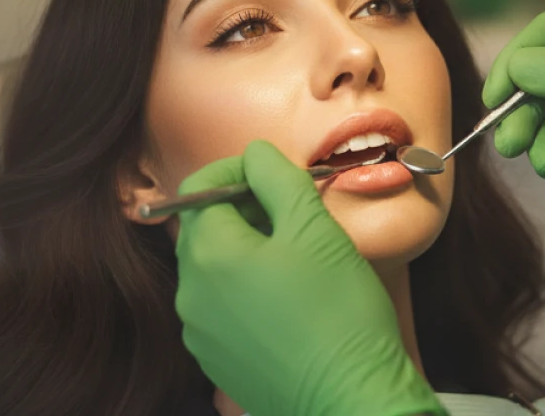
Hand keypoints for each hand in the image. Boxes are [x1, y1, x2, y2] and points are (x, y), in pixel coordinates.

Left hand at [175, 140, 444, 415]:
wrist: (353, 400)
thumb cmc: (340, 315)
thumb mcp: (315, 228)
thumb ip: (278, 178)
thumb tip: (254, 154)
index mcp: (209, 256)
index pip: (199, 188)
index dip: (236, 170)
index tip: (273, 174)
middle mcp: (191, 296)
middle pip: (205, 229)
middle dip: (244, 211)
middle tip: (294, 215)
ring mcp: (201, 334)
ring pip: (216, 269)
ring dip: (249, 250)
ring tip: (300, 259)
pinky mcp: (219, 361)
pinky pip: (224, 308)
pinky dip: (250, 290)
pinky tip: (292, 299)